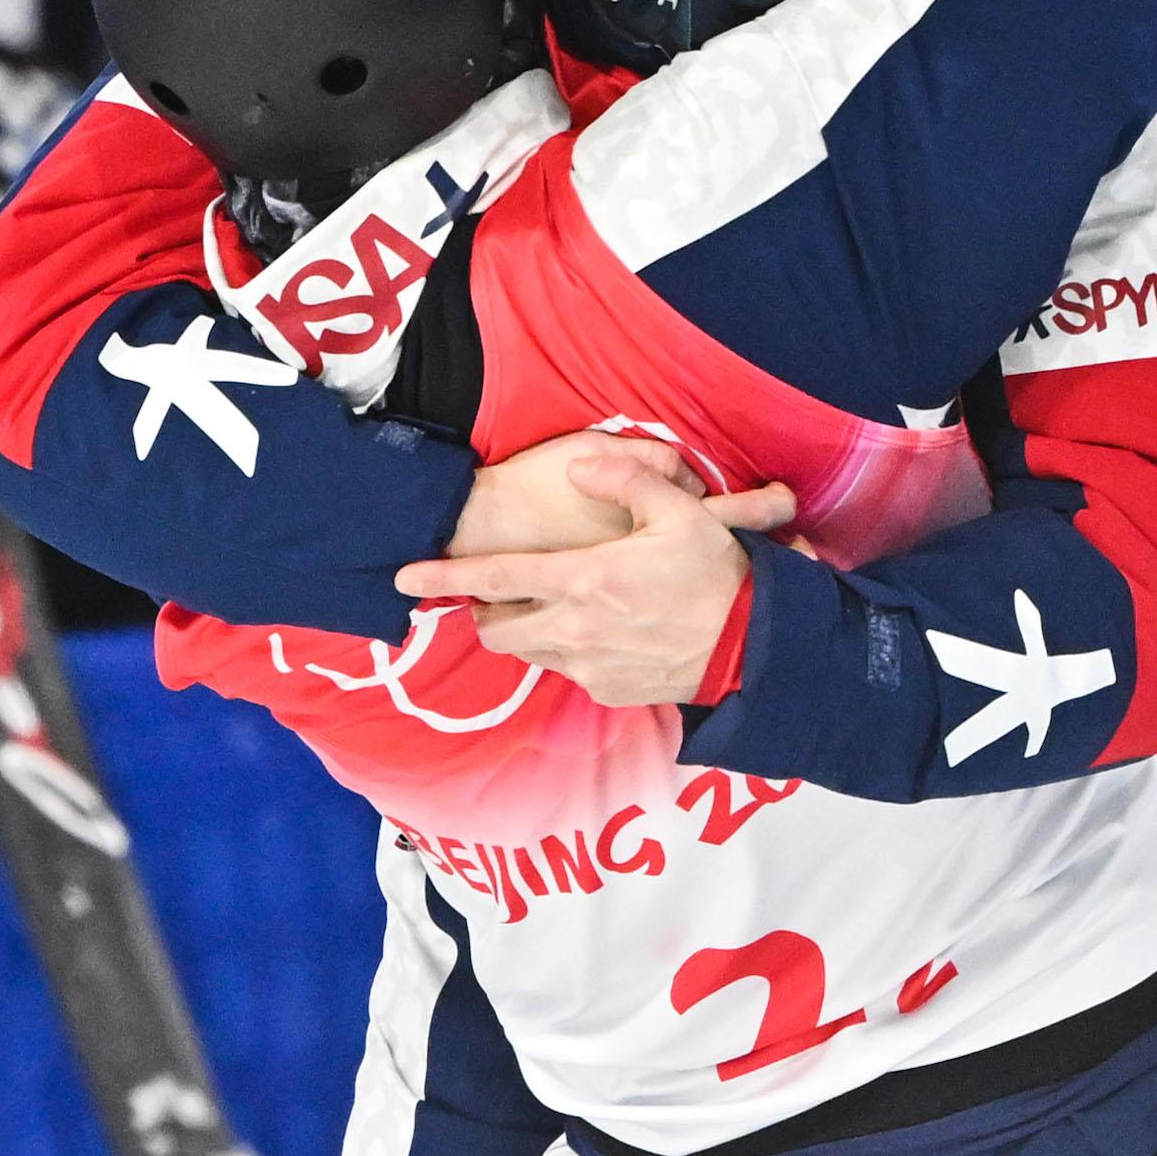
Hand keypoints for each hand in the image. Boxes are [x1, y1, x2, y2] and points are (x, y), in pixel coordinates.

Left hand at [401, 446, 798, 707]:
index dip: (442, 578)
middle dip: (488, 612)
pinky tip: (607, 635)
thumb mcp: (681, 512)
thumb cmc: (717, 574)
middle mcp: (574, 628)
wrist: (753, 646)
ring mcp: (588, 666)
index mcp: (583, 579)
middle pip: (496, 629)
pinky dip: (571, 652)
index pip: (493, 577)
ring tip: (560, 610)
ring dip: (530, 632)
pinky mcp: (607, 692)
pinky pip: (569, 671)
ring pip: (529, 653)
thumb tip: (580, 464)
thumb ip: (626, 479)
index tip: (403, 579)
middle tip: (507, 594)